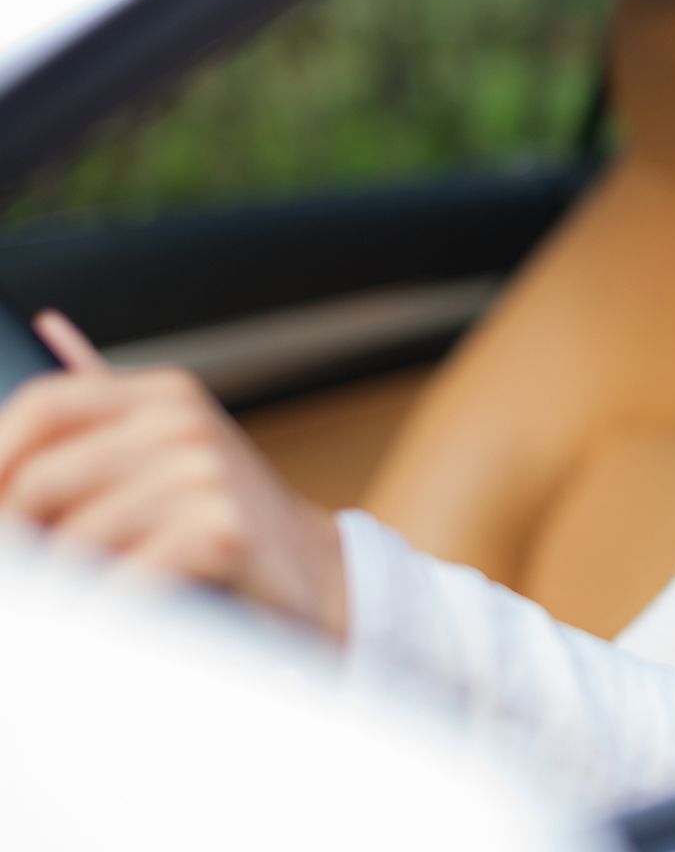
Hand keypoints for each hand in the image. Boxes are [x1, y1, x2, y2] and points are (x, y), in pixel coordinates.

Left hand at [0, 311, 346, 639]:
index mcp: (166, 395)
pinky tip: (115, 617)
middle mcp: (186, 423)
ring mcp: (207, 474)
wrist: (317, 574)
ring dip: (62, 586)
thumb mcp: (166, 461)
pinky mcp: (224, 531)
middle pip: (42, 480)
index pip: (44, 405)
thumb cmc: (219, 523)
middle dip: (19, 540)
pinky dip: (103, 610)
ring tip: (78, 599)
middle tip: (27, 575)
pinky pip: (121, 578)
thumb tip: (27, 384)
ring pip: (74, 538)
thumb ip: (98, 431)